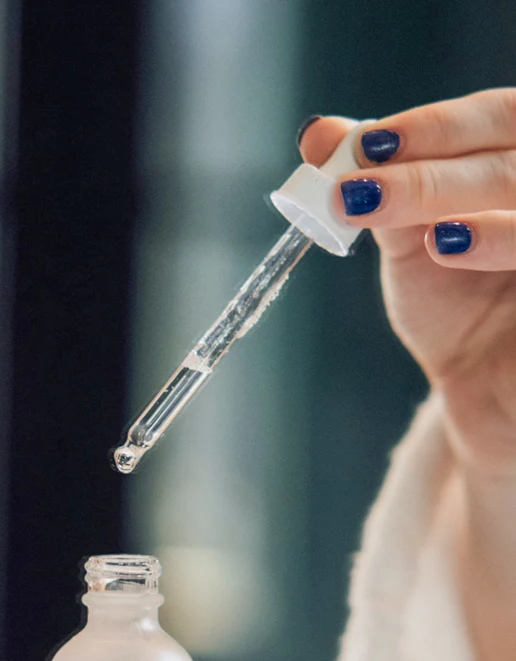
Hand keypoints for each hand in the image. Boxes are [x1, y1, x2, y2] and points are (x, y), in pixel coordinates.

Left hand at [300, 89, 515, 474]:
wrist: (482, 389)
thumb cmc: (458, 309)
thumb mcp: (410, 242)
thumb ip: (378, 185)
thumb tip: (319, 134)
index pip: (497, 115)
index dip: (435, 125)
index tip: (365, 144)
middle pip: (510, 153)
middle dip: (429, 167)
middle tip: (357, 185)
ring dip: (457, 195)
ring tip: (391, 214)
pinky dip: (497, 235)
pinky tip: (447, 245)